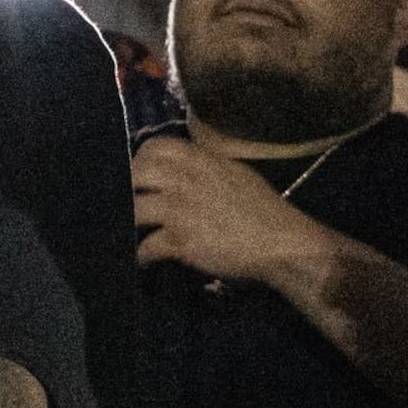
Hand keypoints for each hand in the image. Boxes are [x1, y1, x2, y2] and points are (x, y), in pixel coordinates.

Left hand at [132, 138, 325, 285]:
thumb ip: (210, 168)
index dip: (142, 159)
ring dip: (129, 223)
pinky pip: (147, 247)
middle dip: (128, 188)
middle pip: (137, 174)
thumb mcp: (238, 174)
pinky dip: (142, 256)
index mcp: (201, 161)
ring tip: (129, 232)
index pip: (156, 146)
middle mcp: (185, 180)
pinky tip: (143, 261)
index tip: (141, 173)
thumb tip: (192, 168)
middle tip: (130, 202)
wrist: (280, 242)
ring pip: (135, 210)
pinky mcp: (179, 240)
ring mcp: (179, 210)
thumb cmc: (264, 209)